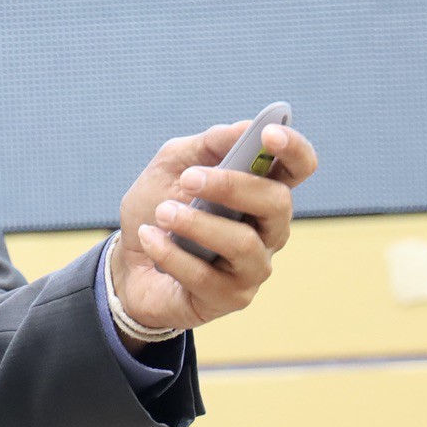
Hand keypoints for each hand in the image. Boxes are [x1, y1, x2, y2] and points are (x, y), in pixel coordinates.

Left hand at [109, 119, 318, 337]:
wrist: (128, 261)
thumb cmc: (161, 206)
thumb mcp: (174, 164)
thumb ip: (209, 145)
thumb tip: (245, 128)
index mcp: (261, 190)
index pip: (298, 168)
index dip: (293, 149)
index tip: (268, 134)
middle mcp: (268, 230)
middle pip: (278, 203)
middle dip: (232, 186)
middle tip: (189, 179)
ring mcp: (253, 267)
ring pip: (243, 244)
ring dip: (197, 224)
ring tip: (162, 213)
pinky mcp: (230, 298)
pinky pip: (206, 277)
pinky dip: (171, 254)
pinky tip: (150, 237)